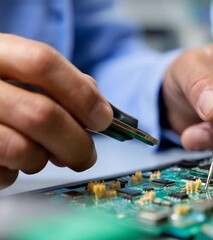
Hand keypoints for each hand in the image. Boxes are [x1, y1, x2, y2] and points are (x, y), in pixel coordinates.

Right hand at [0, 34, 112, 189]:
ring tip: (38, 153)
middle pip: (41, 115)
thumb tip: (101, 113)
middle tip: (86, 156)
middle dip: (76, 143)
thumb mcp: (20, 70)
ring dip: (43, 159)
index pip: (42, 62)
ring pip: (23, 150)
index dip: (81, 93)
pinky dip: (15, 173)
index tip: (103, 119)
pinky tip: (10, 160)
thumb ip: (61, 83)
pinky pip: (3, 174)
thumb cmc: (0, 88)